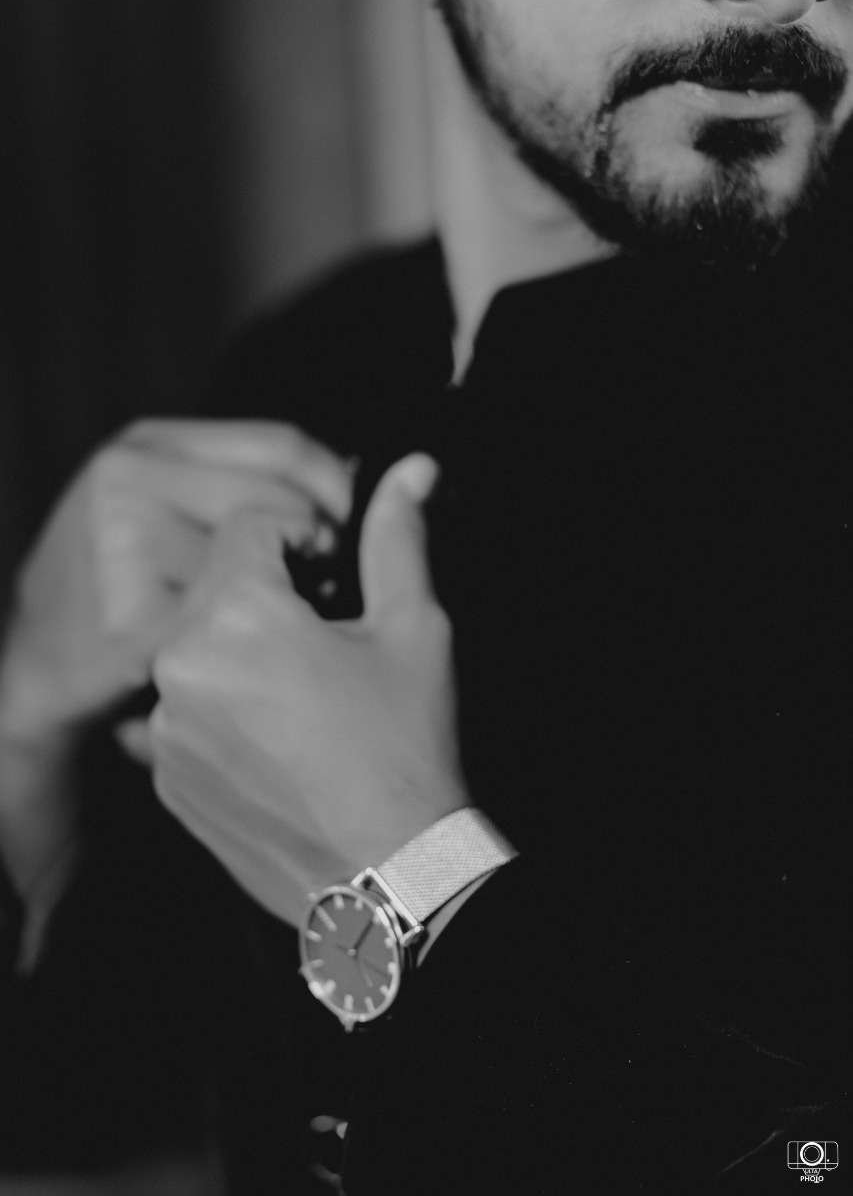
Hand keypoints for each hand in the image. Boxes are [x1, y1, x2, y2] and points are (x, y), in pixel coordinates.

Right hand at [0, 418, 352, 751]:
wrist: (37, 665)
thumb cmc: (124, 585)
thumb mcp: (163, 502)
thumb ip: (242, 481)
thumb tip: (358, 473)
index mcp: (150, 444)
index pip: (284, 445)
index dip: (336, 487)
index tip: (355, 528)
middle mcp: (130, 479)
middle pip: (281, 504)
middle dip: (319, 549)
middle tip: (325, 588)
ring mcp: (125, 544)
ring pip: (264, 567)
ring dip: (290, 600)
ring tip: (282, 620)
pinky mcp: (132, 617)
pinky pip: (233, 625)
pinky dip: (251, 644)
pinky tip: (246, 652)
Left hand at [149, 455, 467, 927]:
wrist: (387, 874)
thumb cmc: (405, 750)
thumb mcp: (411, 628)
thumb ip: (396, 538)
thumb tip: (412, 471)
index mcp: (236, 614)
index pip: (252, 525)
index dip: (302, 536)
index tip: (335, 574)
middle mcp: (181, 664)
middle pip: (217, 584)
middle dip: (269, 591)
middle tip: (326, 635)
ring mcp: (165, 727)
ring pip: (198, 646)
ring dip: (242, 649)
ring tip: (304, 694)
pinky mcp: (164, 775)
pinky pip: (185, 709)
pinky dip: (222, 708)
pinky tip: (277, 736)